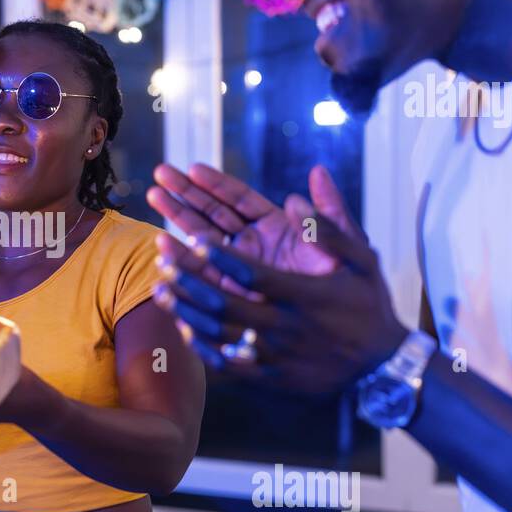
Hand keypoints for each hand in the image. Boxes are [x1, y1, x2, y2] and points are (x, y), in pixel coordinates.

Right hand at [149, 163, 355, 280]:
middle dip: (187, 194)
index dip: (217, 183)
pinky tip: (163, 252)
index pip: (240, 199)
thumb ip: (333, 214)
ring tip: (154, 202)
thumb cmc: (358, 295)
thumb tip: (318, 173)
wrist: (354, 344)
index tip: (191, 167)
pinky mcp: (234, 298)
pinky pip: (206, 278)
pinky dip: (185, 265)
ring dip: (178, 222)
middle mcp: (255, 247)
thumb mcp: (352, 250)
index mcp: (278, 229)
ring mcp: (241, 271)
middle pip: (214, 214)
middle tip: (159, 174)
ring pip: (203, 242)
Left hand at [154, 210, 408, 395]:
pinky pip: (229, 364)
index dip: (220, 256)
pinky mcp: (271, 377)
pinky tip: (184, 328)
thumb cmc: (370, 307)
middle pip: (224, 302)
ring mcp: (275, 354)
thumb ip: (331, 225)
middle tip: (163, 256)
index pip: (252, 273)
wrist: (383, 368)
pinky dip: (203, 346)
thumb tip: (297, 194)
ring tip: (160, 288)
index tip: (194, 238)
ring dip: (186, 309)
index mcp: (303, 295)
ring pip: (219, 333)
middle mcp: (285, 326)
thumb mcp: (363, 260)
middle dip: (189, 277)